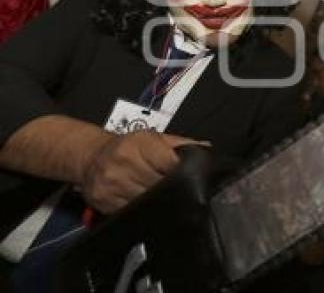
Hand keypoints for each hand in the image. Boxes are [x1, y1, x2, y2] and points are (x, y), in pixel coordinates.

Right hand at [81, 131, 206, 213]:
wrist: (91, 156)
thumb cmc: (127, 146)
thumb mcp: (155, 138)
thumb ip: (181, 145)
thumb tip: (206, 149)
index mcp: (140, 144)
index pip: (171, 164)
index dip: (184, 173)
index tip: (192, 179)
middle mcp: (124, 163)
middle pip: (160, 185)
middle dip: (173, 190)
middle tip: (179, 191)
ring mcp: (112, 184)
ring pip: (147, 202)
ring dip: (159, 203)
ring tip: (164, 198)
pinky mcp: (104, 201)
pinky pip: (131, 212)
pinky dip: (142, 211)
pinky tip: (146, 205)